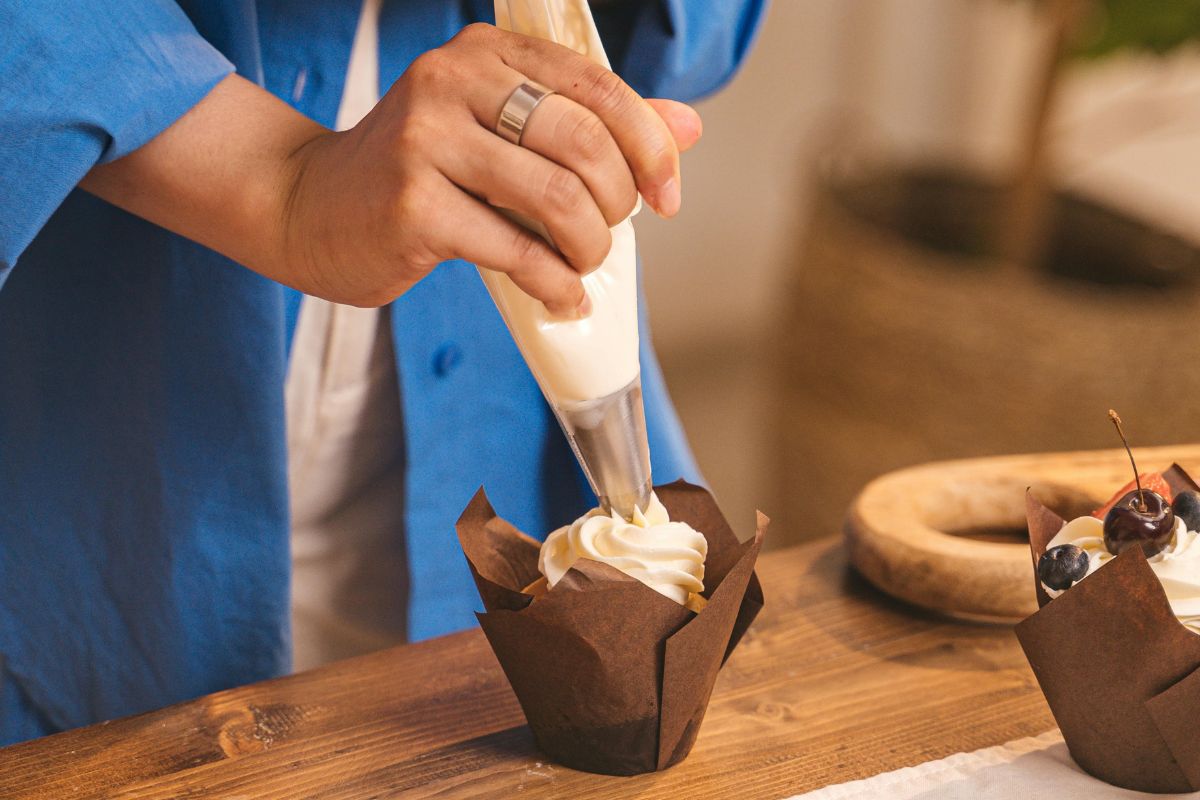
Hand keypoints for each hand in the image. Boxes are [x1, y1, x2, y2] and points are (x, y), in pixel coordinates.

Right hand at [281, 23, 701, 312]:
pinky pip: (516, 252)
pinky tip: (562, 297)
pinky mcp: (413, 206)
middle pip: (586, 143)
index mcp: (485, 52)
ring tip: (580, 265)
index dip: (650, 147)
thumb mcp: (503, 128)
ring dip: (588, 248)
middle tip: (606, 234)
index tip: (666, 196)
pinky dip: (555, 284)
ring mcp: (426, 142)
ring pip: (557, 199)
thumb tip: (686, 128)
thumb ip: (592, 122)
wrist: (311, 206)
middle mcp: (453, 81)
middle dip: (618, 203)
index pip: (600, 88)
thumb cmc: (421, 169)